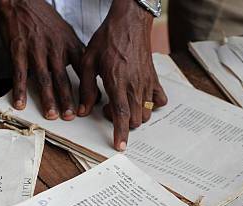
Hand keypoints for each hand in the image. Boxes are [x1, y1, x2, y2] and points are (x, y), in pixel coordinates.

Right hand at [0, 0, 83, 119]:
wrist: (22, 1)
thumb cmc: (45, 19)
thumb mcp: (68, 34)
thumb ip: (77, 54)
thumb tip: (89, 75)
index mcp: (69, 46)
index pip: (83, 71)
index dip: (87, 89)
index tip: (91, 105)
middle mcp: (54, 49)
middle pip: (63, 79)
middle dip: (67, 100)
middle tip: (71, 117)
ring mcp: (36, 51)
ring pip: (44, 79)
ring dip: (48, 99)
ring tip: (51, 115)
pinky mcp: (18, 51)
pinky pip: (19, 73)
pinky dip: (20, 90)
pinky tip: (21, 103)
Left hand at [78, 0, 167, 150]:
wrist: (130, 23)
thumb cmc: (108, 39)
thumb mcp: (88, 62)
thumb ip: (86, 89)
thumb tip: (84, 110)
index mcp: (116, 82)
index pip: (121, 114)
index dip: (121, 133)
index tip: (120, 146)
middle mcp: (134, 86)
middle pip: (135, 118)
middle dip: (122, 122)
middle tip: (108, 109)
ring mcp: (147, 84)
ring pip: (146, 113)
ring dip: (134, 116)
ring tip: (122, 103)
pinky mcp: (155, 80)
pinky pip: (159, 101)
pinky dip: (152, 105)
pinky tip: (141, 99)